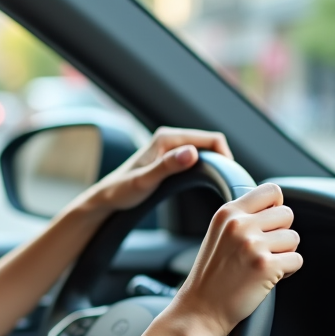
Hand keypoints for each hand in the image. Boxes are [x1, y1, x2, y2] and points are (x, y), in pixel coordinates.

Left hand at [79, 127, 231, 213]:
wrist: (105, 197)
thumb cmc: (120, 191)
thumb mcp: (144, 182)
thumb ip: (167, 167)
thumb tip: (193, 153)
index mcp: (167, 138)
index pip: (212, 139)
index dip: (226, 157)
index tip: (229, 179)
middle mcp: (170, 137)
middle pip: (212, 144)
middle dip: (223, 161)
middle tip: (228, 186)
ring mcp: (171, 147)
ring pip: (206, 151)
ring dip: (216, 165)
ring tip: (221, 186)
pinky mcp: (171, 157)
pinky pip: (198, 158)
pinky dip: (207, 168)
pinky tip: (207, 183)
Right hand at [168, 183, 302, 335]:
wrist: (200, 309)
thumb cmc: (211, 276)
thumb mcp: (219, 235)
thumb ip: (243, 217)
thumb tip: (277, 207)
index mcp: (227, 213)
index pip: (271, 191)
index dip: (275, 208)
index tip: (268, 224)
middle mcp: (239, 225)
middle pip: (287, 214)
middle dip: (280, 233)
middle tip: (263, 251)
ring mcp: (252, 245)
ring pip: (294, 239)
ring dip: (284, 254)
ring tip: (262, 265)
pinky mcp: (265, 266)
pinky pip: (297, 261)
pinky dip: (287, 272)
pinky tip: (266, 278)